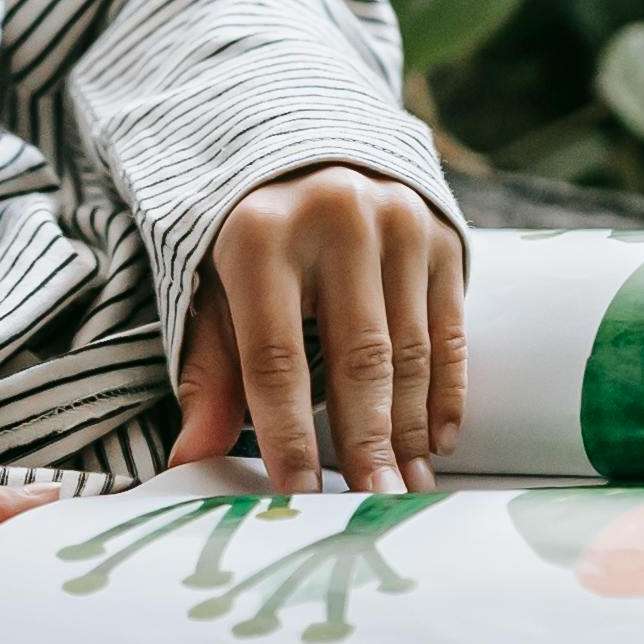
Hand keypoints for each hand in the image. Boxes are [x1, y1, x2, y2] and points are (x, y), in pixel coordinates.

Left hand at [172, 165, 468, 493]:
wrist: (313, 138)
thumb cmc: (249, 233)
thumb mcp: (212, 286)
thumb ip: (210, 370)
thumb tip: (191, 457)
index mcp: (260, 236)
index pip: (275, 358)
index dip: (288, 435)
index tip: (300, 497)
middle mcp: (336, 222)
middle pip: (356, 358)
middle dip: (366, 443)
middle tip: (376, 505)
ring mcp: (399, 223)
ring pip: (410, 349)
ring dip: (410, 429)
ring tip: (406, 487)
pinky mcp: (444, 233)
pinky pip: (451, 329)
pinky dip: (447, 391)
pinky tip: (438, 441)